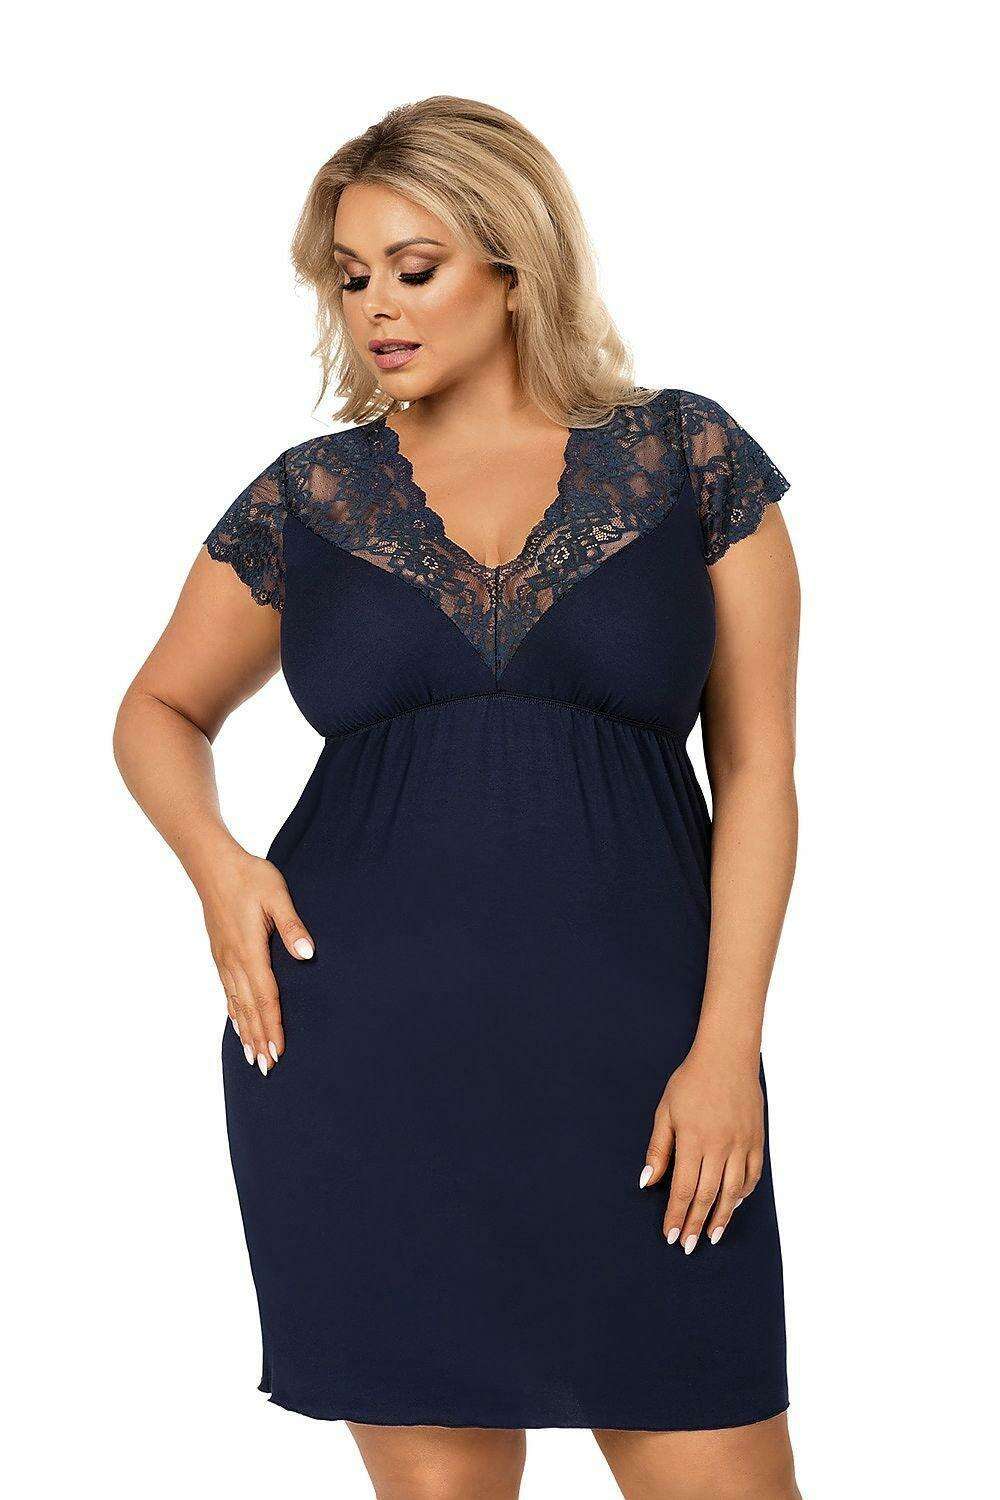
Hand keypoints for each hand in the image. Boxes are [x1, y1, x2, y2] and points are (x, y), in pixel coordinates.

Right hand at [200, 848, 314, 1075]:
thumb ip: (292, 926)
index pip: (265, 997)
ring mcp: (224, 958)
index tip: (278, 1052)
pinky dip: (233, 1012)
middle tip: (267, 1068)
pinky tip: (236, 1023)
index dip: (272, 1026)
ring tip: (252, 1057)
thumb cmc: (248, 876)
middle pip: (249, 1009)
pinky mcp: (219, 953)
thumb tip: (308, 955)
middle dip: (258, 1039)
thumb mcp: (277, 895)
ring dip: (245, 1032)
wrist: (212, 863)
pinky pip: (227, 991)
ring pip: (236, 1004)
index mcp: (250, 950)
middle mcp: (234, 961)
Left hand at [638, 1043, 763, 1252]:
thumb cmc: (691, 1082)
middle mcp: (719, 1146)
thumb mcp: (665, 1111)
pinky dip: (743, 1194)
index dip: (675, 1215)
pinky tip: (734, 1205)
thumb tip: (646, 1182)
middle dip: (694, 1224)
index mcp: (692, 1140)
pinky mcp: (756, 1140)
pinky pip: (752, 1176)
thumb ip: (658, 1149)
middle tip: (687, 1246)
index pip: (683, 1188)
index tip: (669, 1235)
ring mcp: (741, 1144)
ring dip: (721, 1217)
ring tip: (712, 1237)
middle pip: (707, 1196)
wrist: (727, 1056)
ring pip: (732, 1192)